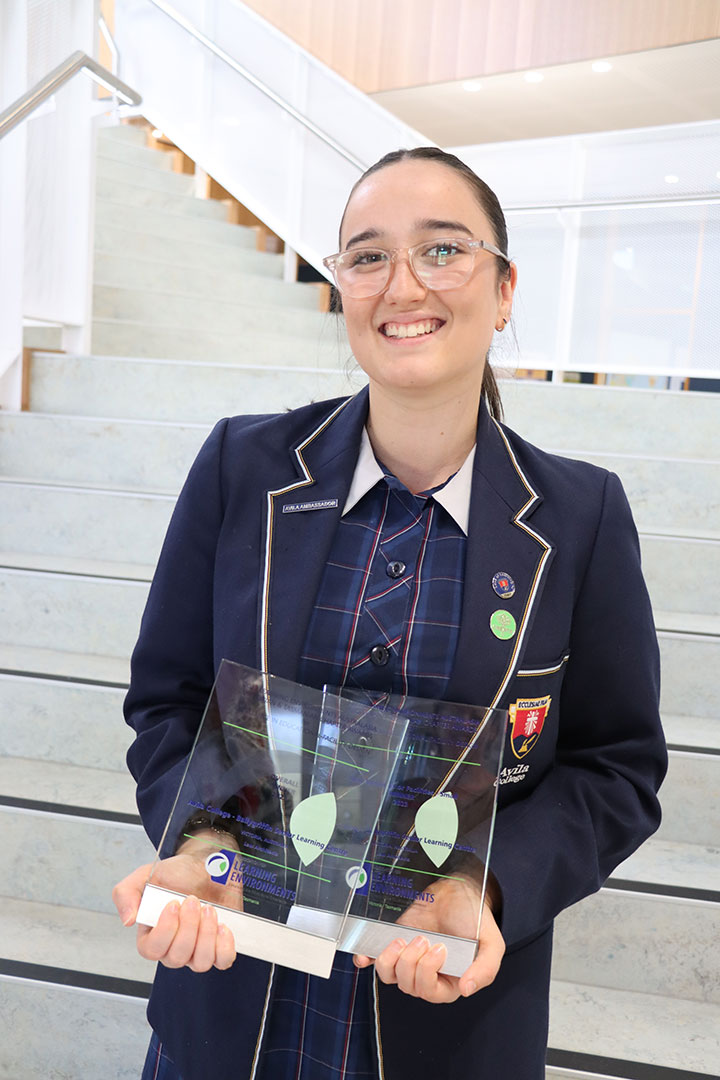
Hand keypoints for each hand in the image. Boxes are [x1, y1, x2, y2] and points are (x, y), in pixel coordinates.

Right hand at [112, 847, 238, 972]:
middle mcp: (173, 947)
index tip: (173, 904)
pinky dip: (225, 946)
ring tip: (209, 908)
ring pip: (200, 962)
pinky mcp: (219, 946)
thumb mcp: (145, 875)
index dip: (165, 930)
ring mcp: (197, 950)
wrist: (205, 865)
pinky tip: (223, 925)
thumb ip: (126, 894)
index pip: (152, 950)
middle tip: (192, 900)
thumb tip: (128, 920)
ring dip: (206, 934)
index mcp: (152, 934)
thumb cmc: (176, 873)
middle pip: (177, 958)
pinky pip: (223, 961)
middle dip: (188, 927)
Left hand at [353, 876, 504, 1002]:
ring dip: (391, 960)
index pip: (431, 993)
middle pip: (408, 986)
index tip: (438, 948)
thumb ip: (485, 969)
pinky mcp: (395, 944)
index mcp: (450, 981)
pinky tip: (365, 954)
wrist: (456, 888)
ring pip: (389, 976)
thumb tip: (467, 989)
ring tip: (402, 939)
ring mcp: (408, 959)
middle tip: (423, 938)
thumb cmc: (474, 917)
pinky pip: (374, 961)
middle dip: (412, 961)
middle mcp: (427, 974)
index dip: (428, 973)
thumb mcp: (491, 943)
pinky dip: (367, 959)